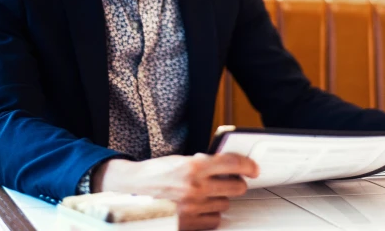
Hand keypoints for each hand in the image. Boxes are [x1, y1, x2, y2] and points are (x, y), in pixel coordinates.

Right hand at [92, 153, 259, 229]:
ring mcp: (192, 207)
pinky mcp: (188, 224)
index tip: (253, 168)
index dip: (248, 165)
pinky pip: (214, 220)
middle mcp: (195, 187)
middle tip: (229, 181)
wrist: (131, 191)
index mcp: (194, 166)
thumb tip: (227, 165)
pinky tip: (201, 207)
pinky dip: (210, 214)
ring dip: (219, 199)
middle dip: (235, 183)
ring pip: (225, 204)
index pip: (232, 163)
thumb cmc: (154, 174)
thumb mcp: (180, 160)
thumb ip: (203, 163)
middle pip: (235, 187)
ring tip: (205, 194)